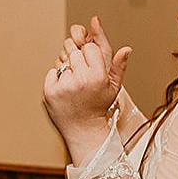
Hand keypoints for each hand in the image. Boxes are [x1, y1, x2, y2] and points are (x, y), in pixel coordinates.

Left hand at [42, 17, 131, 144]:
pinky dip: (56, 78)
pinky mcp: (50, 91)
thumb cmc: (98, 107)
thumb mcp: (114, 87)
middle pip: (75, 52)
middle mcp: (81, 80)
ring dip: (67, 70)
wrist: (83, 130)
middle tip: (82, 77)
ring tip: (74, 86)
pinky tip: (65, 90)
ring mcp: (64, 85)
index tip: (92, 67)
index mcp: (97, 76)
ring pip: (63, 61)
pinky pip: (52, 72)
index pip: (90, 47)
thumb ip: (119, 66)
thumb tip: (127, 48)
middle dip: (78, 62)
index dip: (90, 55)